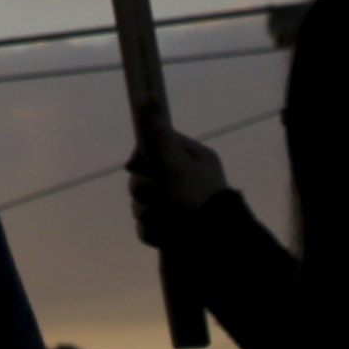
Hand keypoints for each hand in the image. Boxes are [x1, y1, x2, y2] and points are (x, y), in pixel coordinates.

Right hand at [125, 120, 230, 250]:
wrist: (215, 249)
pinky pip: (148, 224)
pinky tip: (162, 235)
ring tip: (161, 221)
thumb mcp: (176, 166)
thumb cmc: (196, 201)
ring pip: (144, 202)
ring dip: (148, 212)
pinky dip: (152, 230)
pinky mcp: (172, 230)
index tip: (134, 166)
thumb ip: (159, 137)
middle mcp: (186, 180)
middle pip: (146, 175)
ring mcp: (178, 206)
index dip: (142, 155)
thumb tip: (148, 100)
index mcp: (193, 159)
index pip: (159, 145)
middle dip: (144, 189)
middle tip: (154, 196)